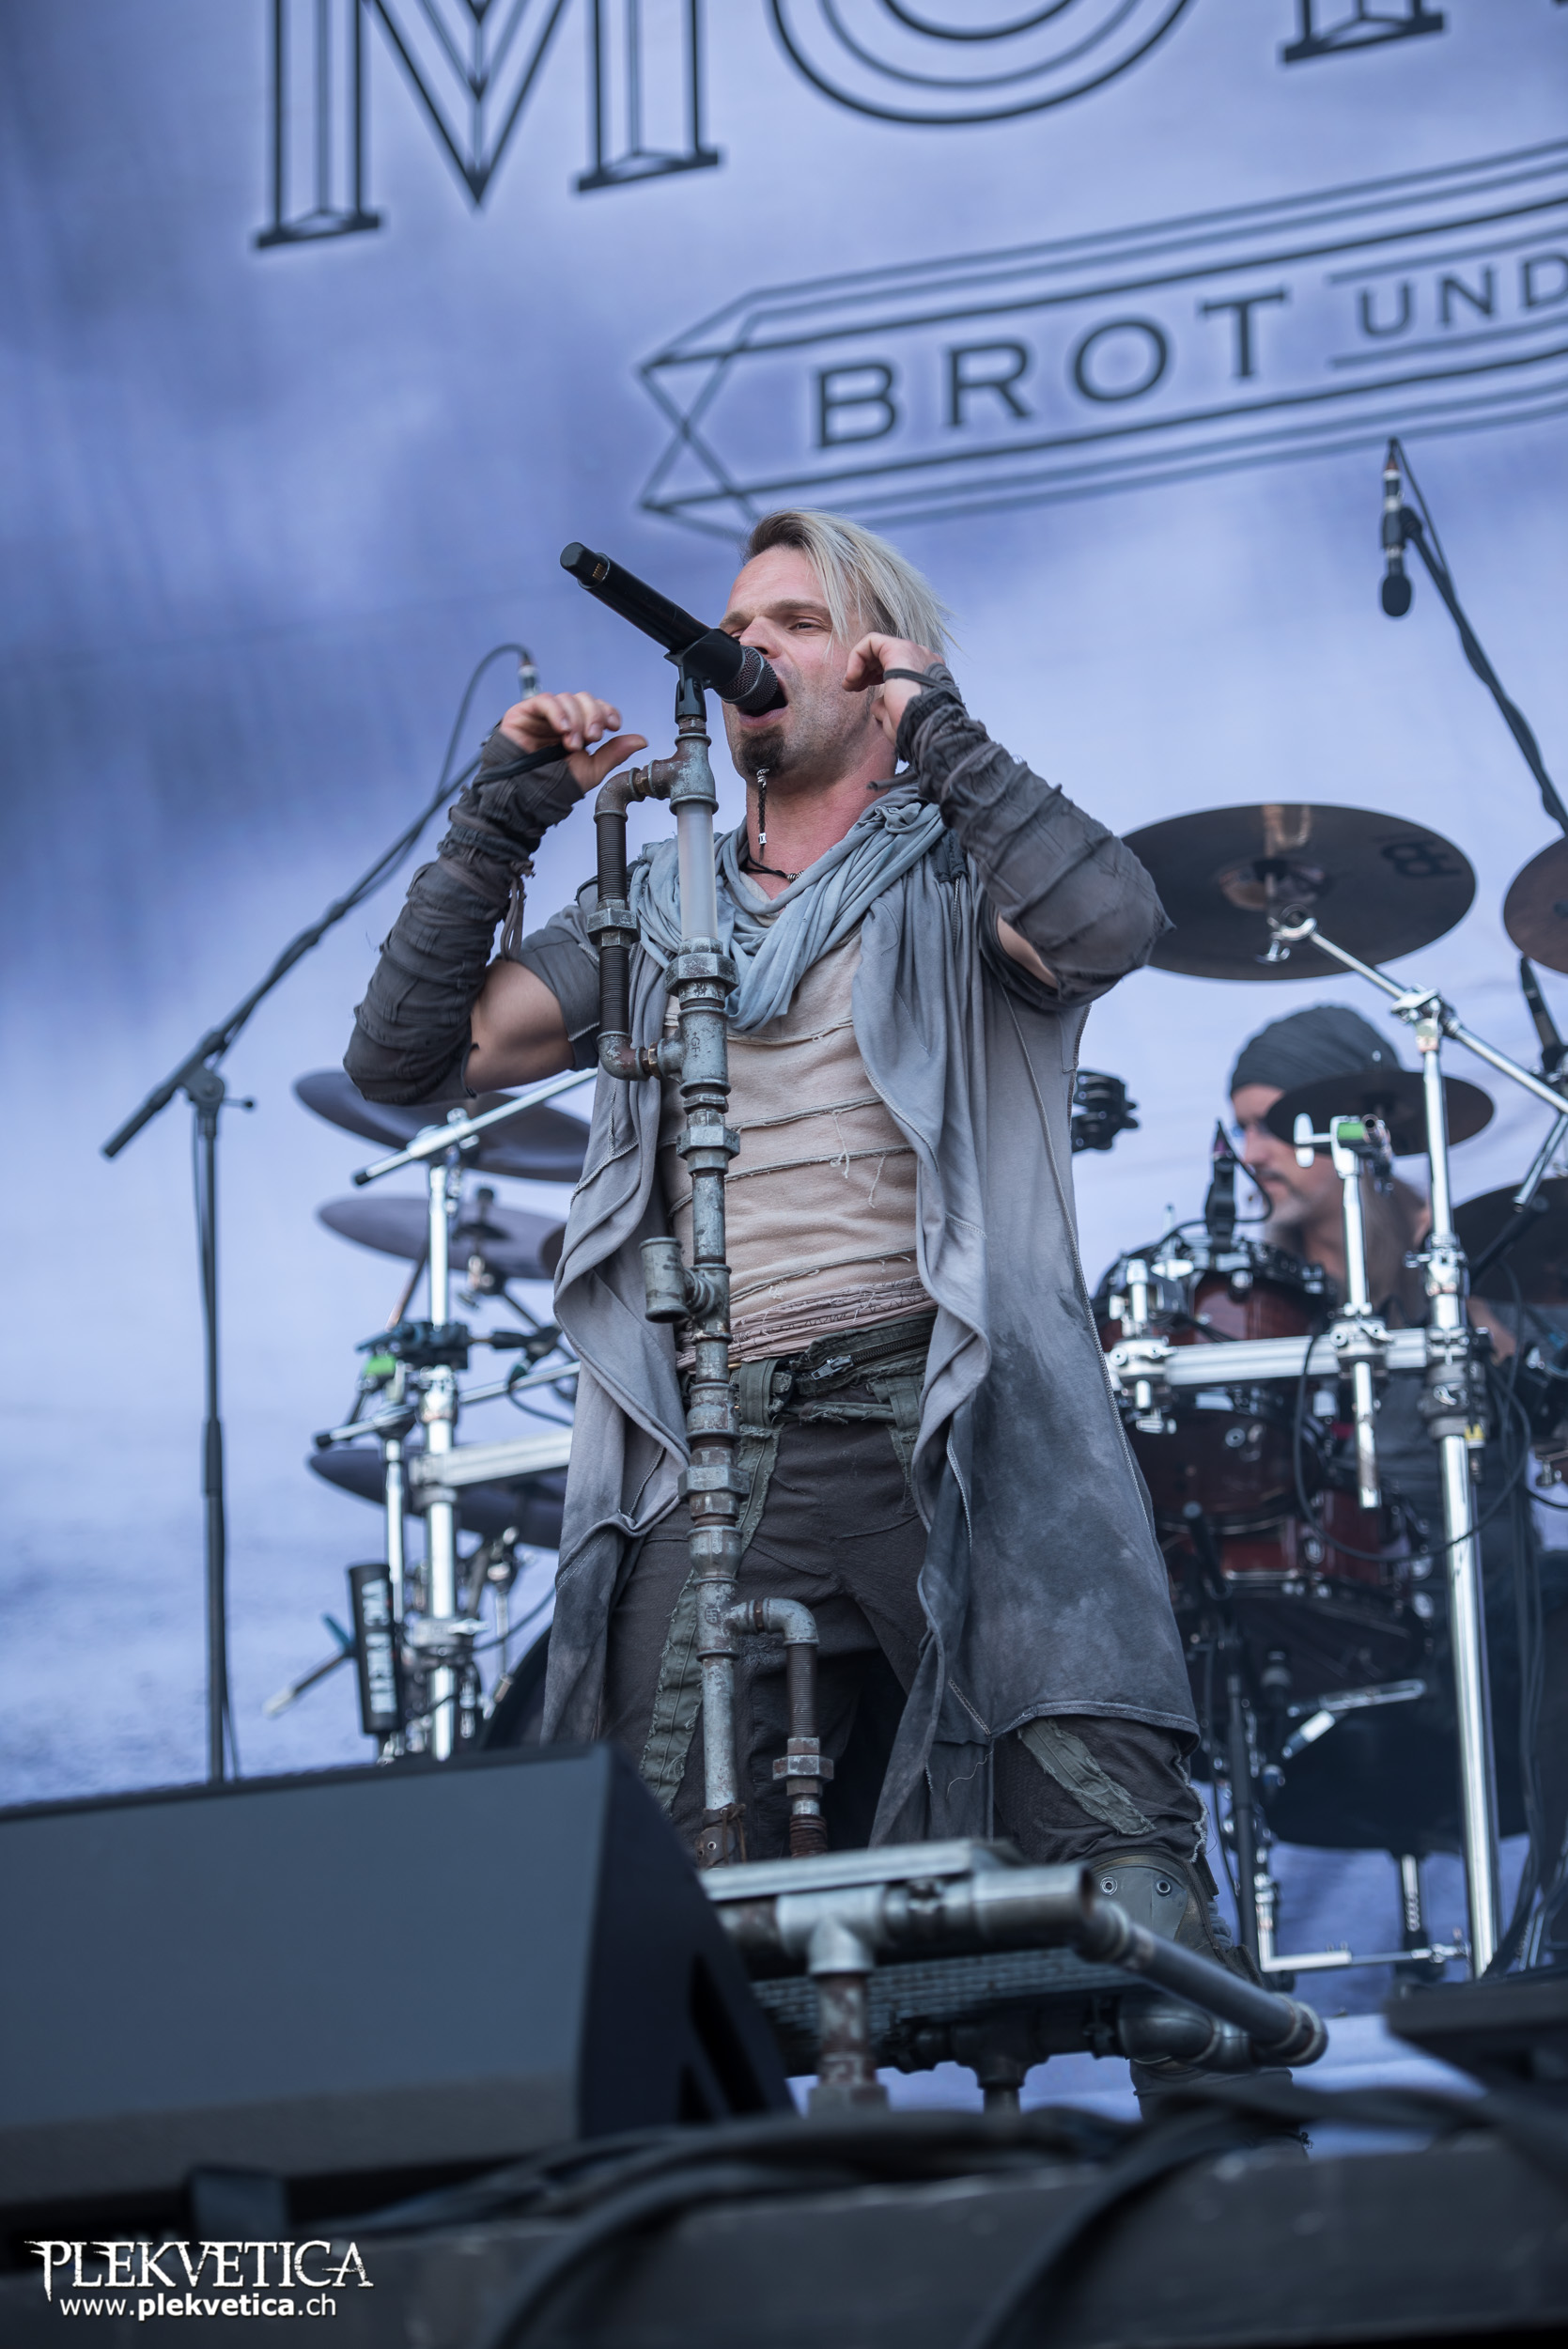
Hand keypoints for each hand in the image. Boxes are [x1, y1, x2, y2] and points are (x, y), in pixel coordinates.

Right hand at [497, 691, 646, 794]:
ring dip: (576, 719)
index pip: (596, 708)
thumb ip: (614, 753)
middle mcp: (562, 720)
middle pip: (584, 699)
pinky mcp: (524, 713)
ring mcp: (543, 716)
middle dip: (593, 715)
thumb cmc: (552, 787)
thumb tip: (641, 740)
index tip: (613, 726)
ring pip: (567, 698)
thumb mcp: (591, 770)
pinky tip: (563, 729)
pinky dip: (558, 712)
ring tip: (572, 744)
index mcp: (578, 730)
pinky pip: (544, 701)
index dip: (607, 711)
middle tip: (592, 738)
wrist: (524, 797)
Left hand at [842, 634, 939, 743]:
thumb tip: (877, 705)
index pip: (896, 666)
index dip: (874, 677)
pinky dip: (857, 656)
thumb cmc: (913, 726)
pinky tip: (853, 676)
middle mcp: (923, 658)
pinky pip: (871, 642)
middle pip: (886, 656)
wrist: (923, 725)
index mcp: (926, 674)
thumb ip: (887, 706)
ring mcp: (913, 651)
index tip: (861, 691)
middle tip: (852, 688)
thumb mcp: (898, 717)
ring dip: (858, 664)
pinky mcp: (898, 648)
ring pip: (877, 646)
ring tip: (849, 685)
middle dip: (865, 670)